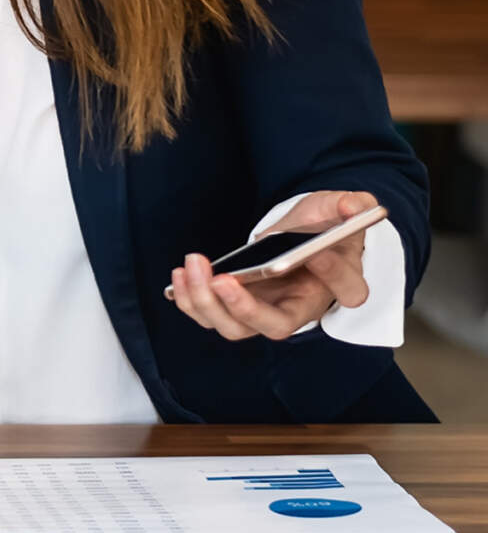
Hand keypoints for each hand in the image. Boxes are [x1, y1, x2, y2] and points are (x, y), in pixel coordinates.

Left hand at [167, 190, 380, 342]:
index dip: (333, 274)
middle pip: (276, 327)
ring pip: (235, 328)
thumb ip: (350, 204)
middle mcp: (300, 308)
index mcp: (339, 285)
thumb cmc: (321, 227)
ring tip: (192, 266)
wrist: (297, 236)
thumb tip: (350, 206)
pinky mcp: (237, 307)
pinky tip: (181, 273)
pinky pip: (211, 316)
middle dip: (245, 308)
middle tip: (223, 279)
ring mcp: (265, 312)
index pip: (348, 293)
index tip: (316, 251)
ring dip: (207, 302)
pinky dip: (191, 300)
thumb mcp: (338, 209)